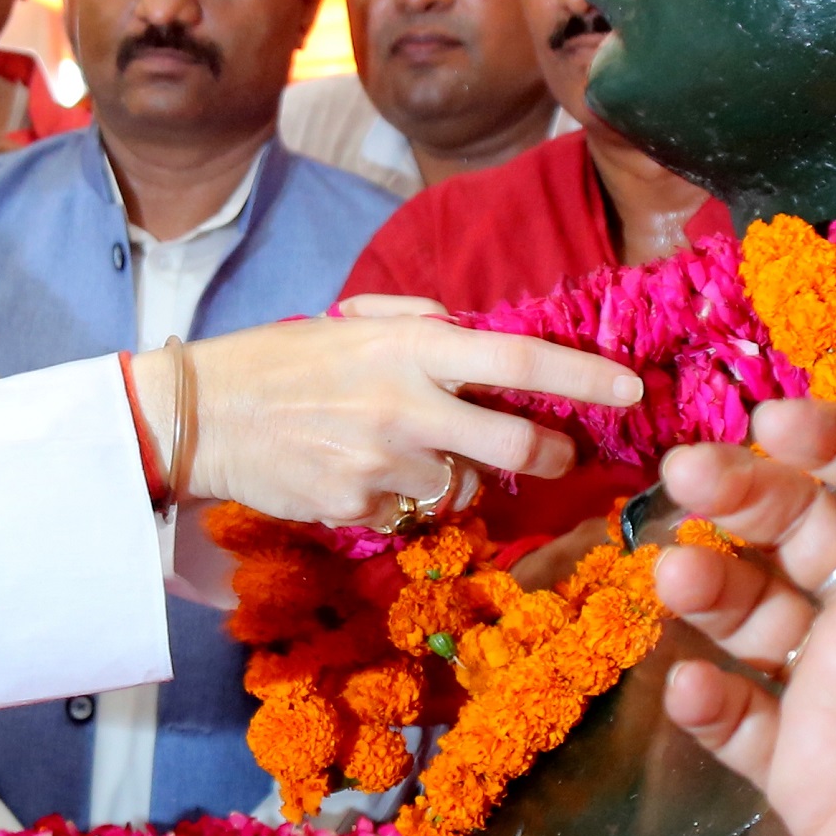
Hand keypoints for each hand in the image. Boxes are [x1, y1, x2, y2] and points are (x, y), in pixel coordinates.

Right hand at [145, 297, 641, 526]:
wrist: (205, 416)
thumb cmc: (280, 360)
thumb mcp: (352, 323)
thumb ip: (420, 324)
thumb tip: (477, 335)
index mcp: (408, 351)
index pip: (517, 363)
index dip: (583, 377)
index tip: (630, 388)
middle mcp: (404, 408)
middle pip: (516, 445)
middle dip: (552, 453)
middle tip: (555, 451)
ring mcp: (383, 466)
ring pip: (464, 487)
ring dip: (461, 475)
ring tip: (413, 451)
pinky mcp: (359, 511)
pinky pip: (413, 512)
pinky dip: (407, 497)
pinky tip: (365, 472)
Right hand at [654, 398, 835, 835]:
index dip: (826, 443)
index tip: (774, 424)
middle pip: (796, 531)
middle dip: (741, 492)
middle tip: (688, 474)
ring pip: (750, 613)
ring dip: (710, 585)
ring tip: (679, 578)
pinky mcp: (804, 776)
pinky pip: (737, 721)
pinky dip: (704, 699)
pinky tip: (691, 687)